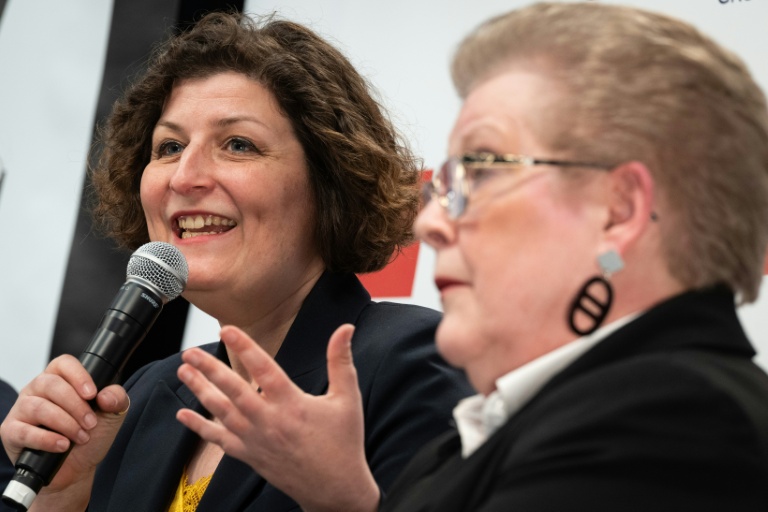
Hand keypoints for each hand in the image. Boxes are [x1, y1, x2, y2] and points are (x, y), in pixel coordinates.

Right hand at [0, 355, 129, 509]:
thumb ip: (117, 399)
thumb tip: (106, 395)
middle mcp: (37, 390)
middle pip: (51, 384)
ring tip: (80, 437)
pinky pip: (24, 431)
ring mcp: (22, 410)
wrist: (77, 469)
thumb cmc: (90, 436)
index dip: (78, 376)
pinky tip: (62, 445)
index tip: (92, 394)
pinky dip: (47, 440)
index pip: (63, 363)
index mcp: (60, 379)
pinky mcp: (11, 432)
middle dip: (76, 406)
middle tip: (90, 423)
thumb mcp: (111, 416)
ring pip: (38, 407)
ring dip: (64, 423)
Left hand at [176, 324, 379, 511]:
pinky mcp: (249, 455)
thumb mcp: (348, 398)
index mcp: (292, 404)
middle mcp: (269, 421)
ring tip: (184, 371)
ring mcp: (255, 440)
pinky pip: (219, 440)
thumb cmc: (343, 443)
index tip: (227, 329)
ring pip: (221, 411)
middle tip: (190, 351)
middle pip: (232, 390)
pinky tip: (184, 414)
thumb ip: (341, 361)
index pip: (263, 369)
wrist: (335, 489)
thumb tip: (345, 329)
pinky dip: (200, 427)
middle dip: (209, 368)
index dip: (244, 347)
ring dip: (200, 390)